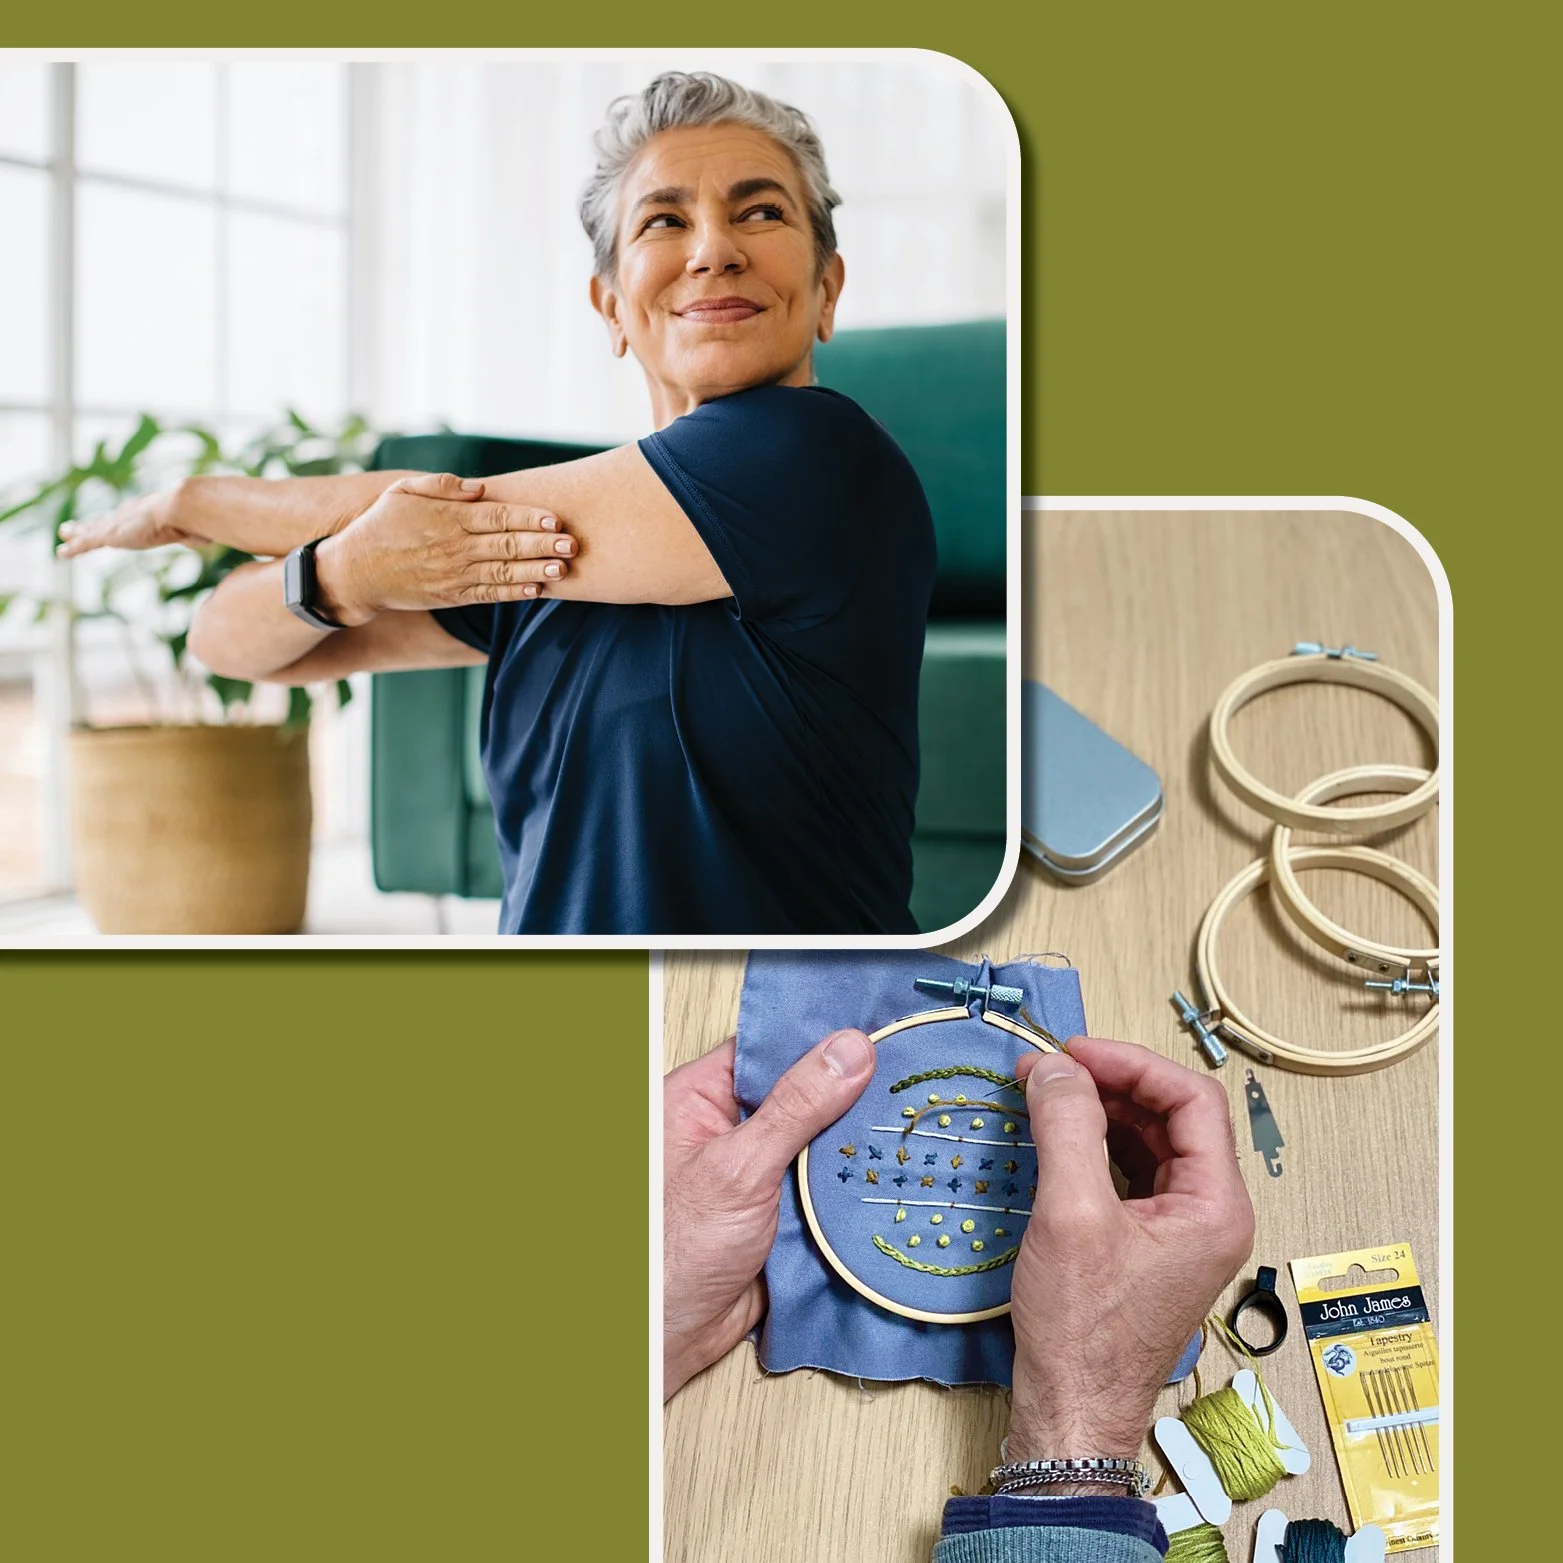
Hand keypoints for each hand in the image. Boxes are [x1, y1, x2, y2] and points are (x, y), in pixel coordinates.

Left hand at [57, 486, 210, 556]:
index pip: (127, 517)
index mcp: (148, 511)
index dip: (117, 521)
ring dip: (76, 532)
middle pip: (105, 519)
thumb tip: (207, 537)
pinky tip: (62, 553)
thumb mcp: (193, 528)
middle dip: (90, 523)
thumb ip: (194, 533)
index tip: (109, 522)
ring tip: (63, 532)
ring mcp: (119, 523)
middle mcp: (130, 513)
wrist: (183, 507)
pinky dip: (74, 548)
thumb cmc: (194, 516)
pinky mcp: (111, 535)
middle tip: (75, 524)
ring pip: (91, 529)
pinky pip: (87, 543)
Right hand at [313, 472, 577, 626]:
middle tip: (573, 543)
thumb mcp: (403, 492)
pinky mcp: (452, 596)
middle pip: (507, 545)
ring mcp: (454, 574)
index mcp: (448, 518)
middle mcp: (455, 547)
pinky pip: (489, 595)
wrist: (355, 573)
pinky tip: (538, 589)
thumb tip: (479, 487)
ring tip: (564, 568)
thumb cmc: (382, 525)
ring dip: (536, 570)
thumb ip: (442, 485)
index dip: (528, 518)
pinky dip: (514, 593)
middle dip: (543, 544)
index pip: (497, 516)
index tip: (554, 518)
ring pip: (503, 572)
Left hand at [663, 1028, 875, 1399]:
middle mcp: (725, 1126)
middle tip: (907, 1073)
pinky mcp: (777, 1208)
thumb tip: (849, 1050)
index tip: (874, 1030)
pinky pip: (822, 1181)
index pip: (767, 1048)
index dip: (818, 1039)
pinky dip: (852, 1179)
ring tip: (912, 1114)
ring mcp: (754, 1168)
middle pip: (799, 1090)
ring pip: (817, 1138)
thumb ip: (795, 1108)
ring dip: (854, 1138)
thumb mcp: (739, 1167)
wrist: (668, 1340)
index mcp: (698, 1098)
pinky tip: (893, 1166)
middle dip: (847, 1090)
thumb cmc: (672, 1251)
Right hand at [1005, 1036, 1253, 1466]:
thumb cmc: (1083, 1327)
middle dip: (1112, 1083)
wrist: (1071, 1409)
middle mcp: (1211, 1214)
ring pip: (1151, 1142)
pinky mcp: (1150, 1246)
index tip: (1073, 1052)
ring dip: (1101, 1110)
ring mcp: (1182, 1232)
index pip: (1192, 1100)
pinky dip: (1096, 1145)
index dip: (1132, 1064)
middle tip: (1050, 1069)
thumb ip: (1067, 1127)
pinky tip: (1057, 1136)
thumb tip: (1053, 1067)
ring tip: (1046, 1094)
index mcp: (1215, 1206)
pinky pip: (1132, 1174)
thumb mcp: (1071, 1213)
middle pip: (1174, 1116)